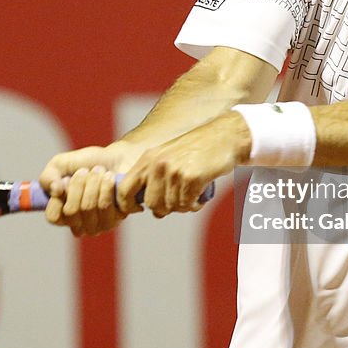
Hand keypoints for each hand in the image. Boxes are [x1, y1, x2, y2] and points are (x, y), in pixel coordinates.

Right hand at [39, 142, 139, 236]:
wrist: (118, 157)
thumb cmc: (88, 163)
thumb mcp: (60, 164)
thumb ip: (48, 177)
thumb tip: (55, 190)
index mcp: (63, 214)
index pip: (53, 217)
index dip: (57, 197)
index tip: (65, 180)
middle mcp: (80, 224)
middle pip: (71, 211)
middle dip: (77, 184)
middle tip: (85, 171)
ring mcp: (98, 225)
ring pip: (88, 208)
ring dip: (93, 182)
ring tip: (99, 170)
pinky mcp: (116, 219)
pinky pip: (105, 205)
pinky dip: (106, 185)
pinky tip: (110, 177)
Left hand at [117, 111, 250, 217]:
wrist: (224, 137)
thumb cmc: (197, 150)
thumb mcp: (167, 157)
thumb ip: (153, 179)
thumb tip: (152, 210)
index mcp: (147, 159)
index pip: (124, 189)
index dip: (127, 204)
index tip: (138, 209)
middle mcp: (157, 164)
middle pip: (150, 203)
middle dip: (165, 207)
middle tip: (180, 200)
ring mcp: (174, 171)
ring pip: (171, 206)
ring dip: (184, 206)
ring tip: (193, 194)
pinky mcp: (191, 178)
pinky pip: (187, 205)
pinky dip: (195, 205)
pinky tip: (201, 195)